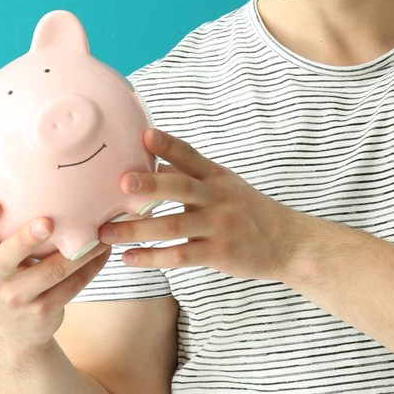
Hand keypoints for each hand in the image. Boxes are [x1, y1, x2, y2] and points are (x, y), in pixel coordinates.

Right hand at [0, 197, 115, 355]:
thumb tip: (41, 174)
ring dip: (79, 252)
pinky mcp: (42, 310)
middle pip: (6, 259)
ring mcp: (16, 297)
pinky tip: (105, 250)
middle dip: (26, 240)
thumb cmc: (10, 271)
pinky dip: (91, 267)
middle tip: (46, 222)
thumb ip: (8, 225)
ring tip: (100, 232)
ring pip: (50, 273)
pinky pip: (72, 286)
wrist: (16, 325)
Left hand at [96, 129, 322, 282]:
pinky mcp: (219, 252)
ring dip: (137, 229)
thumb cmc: (247, 211)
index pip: (190, 156)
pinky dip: (153, 258)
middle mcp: (218, 197)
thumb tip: (148, 164)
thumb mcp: (224, 186)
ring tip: (106, 233)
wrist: (287, 242)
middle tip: (121, 183)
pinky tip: (129, 258)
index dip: (168, 145)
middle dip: (150, 185)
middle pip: (181, 188)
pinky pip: (181, 255)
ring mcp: (219, 225)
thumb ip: (189, 177)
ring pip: (173, 226)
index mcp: (217, 177)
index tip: (144, 135)